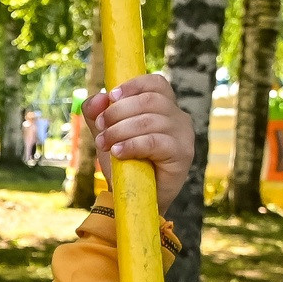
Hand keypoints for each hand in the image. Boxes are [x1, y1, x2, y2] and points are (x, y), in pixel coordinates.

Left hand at [82, 73, 194, 203]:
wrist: (135, 198)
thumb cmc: (125, 164)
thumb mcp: (108, 134)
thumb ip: (99, 114)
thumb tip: (99, 98)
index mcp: (165, 107)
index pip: (156, 83)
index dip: (133, 85)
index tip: (111, 96)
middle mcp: (179, 117)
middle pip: (150, 101)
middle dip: (118, 112)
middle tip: (101, 128)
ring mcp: (183, 135)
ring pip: (150, 121)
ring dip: (120, 131)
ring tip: (105, 144)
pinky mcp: (182, 154)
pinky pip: (155, 142)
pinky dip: (132, 145)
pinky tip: (118, 152)